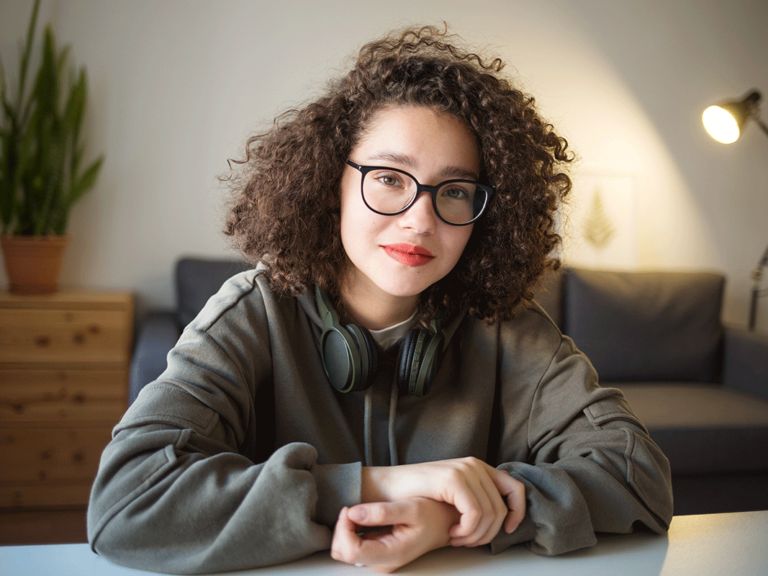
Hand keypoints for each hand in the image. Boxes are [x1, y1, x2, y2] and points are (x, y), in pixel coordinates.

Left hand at [331, 498, 459, 572]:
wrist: (445, 523)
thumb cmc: (433, 515)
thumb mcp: (411, 507)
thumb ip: (382, 512)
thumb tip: (353, 513)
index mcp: (391, 553)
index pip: (351, 550)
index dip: (343, 528)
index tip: (350, 509)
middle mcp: (383, 562)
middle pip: (343, 552)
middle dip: (342, 529)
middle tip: (354, 509)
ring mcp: (379, 559)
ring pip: (345, 550)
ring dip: (346, 529)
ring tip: (360, 512)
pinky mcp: (377, 553)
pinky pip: (353, 545)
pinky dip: (352, 530)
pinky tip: (364, 518)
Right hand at [363, 458, 524, 546]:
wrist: (388, 489)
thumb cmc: (417, 495)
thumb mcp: (453, 495)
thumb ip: (475, 497)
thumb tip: (501, 517)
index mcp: (478, 467)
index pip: (515, 488)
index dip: (518, 512)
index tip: (507, 530)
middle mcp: (475, 465)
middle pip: (502, 508)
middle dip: (488, 533)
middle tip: (466, 541)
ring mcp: (465, 470)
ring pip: (490, 514)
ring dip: (475, 535)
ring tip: (456, 539)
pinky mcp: (453, 479)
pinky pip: (476, 513)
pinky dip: (467, 530)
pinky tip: (452, 533)